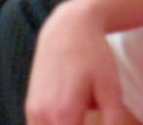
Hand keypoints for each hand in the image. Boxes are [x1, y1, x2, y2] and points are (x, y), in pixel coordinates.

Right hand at [24, 0, 129, 124]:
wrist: (66, 28)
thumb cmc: (94, 56)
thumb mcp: (111, 88)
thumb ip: (113, 120)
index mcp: (64, 114)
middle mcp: (42, 116)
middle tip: (91, 123)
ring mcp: (32, 112)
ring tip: (82, 120)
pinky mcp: (29, 108)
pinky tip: (72, 121)